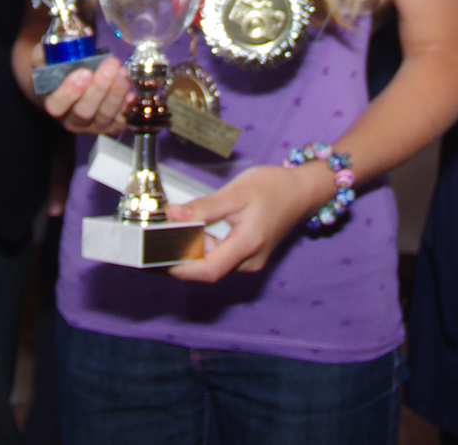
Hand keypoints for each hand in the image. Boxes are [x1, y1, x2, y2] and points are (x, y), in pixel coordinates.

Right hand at [38, 56, 132, 136]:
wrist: (67, 86)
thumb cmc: (58, 71)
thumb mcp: (46, 58)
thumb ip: (51, 49)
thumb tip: (70, 36)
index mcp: (52, 103)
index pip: (56, 105)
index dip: (70, 92)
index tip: (84, 72)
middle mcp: (70, 119)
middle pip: (84, 112)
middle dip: (99, 88)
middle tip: (111, 64)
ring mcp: (90, 125)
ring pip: (104, 116)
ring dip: (116, 93)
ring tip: (123, 72)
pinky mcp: (109, 125)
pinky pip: (120, 121)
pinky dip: (127, 107)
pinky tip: (132, 93)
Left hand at [164, 162, 329, 283]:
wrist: (303, 190)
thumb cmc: (273, 187)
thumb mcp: (235, 192)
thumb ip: (204, 207)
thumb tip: (173, 216)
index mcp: (247, 246)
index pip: (207, 270)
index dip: (179, 268)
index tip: (156, 256)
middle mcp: (248, 261)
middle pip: (206, 268)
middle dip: (180, 255)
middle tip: (155, 237)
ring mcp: (249, 259)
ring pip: (212, 261)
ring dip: (190, 248)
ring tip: (169, 228)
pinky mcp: (248, 253)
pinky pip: (219, 255)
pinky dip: (203, 244)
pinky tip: (192, 228)